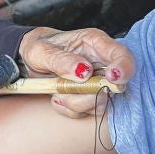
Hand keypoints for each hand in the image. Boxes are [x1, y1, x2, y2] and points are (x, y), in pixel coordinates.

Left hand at [17, 26, 134, 117]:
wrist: (31, 61)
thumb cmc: (39, 49)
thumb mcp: (41, 51)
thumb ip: (61, 60)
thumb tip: (83, 71)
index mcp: (94, 42)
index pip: (121, 54)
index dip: (123, 68)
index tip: (112, 79)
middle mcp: (102, 62)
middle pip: (115, 85)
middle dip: (90, 94)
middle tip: (64, 90)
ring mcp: (99, 81)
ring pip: (102, 102)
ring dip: (77, 103)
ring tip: (56, 93)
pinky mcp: (92, 97)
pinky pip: (88, 111)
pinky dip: (71, 109)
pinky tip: (57, 98)